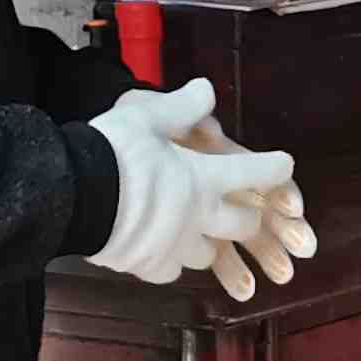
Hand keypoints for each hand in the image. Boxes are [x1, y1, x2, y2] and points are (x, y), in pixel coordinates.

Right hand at [90, 80, 307, 295]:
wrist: (75, 196)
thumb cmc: (114, 151)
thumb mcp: (148, 117)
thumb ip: (182, 107)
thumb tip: (207, 90)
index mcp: (205, 178)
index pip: (254, 173)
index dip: (274, 168)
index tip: (285, 165)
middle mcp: (199, 216)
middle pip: (242, 224)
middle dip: (250, 217)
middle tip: (247, 210)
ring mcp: (176, 246)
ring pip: (208, 253)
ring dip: (209, 242)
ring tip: (201, 233)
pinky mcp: (149, 266)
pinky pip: (170, 270)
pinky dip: (170, 261)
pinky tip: (162, 253)